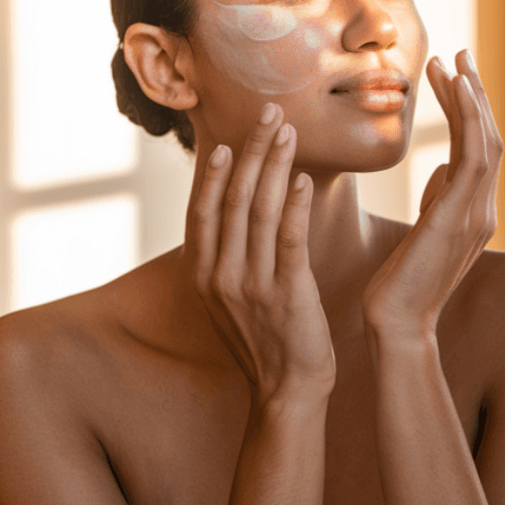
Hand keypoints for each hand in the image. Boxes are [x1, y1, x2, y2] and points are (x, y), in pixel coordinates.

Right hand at [186, 103, 334, 402]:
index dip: (212, 173)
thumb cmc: (264, 341)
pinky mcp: (286, 292)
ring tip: (287, 131)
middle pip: (233, 198)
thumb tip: (233, 217)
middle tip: (268, 113)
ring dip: (274, 164)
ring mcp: (251, 284)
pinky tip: (301, 178)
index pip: (202, 210)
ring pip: (260, 210)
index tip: (226, 140)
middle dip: (251, 150)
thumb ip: (227, 259)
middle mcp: (221, 275)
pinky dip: (293, 204)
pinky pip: (288, 239)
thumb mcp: (231, 299)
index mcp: (203, 274)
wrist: (286, 391)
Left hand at [362, 50, 502, 340]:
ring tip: (453, 61)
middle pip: (490, 138)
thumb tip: (443, 169)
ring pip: (487, 140)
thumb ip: (438, 200)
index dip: (469, 110)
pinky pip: (474, 156)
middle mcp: (483, 210)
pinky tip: (455, 89)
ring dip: (471, 97)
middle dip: (475, 93)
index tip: (452, 75)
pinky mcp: (460, 217)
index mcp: (474, 213)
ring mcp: (477, 214)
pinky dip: (469, 118)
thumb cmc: (399, 285)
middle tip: (458, 53)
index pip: (479, 150)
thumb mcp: (422, 233)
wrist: (396, 325)